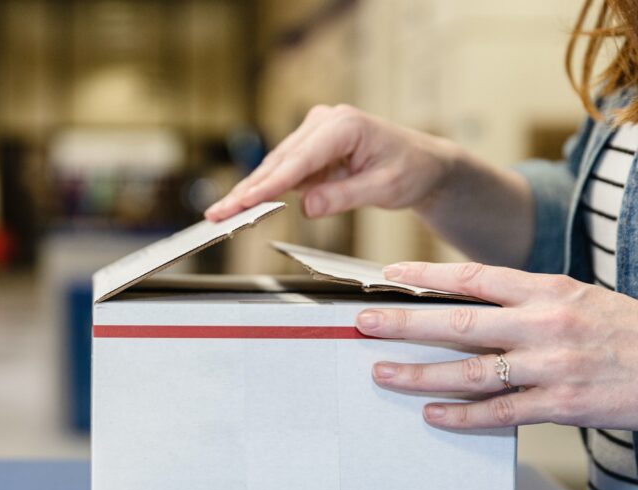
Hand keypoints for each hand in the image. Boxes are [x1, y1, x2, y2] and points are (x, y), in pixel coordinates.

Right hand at [205, 104, 457, 221]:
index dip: (268, 185)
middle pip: (278, 163)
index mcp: (343, 125)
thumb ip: (344, 197)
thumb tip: (307, 207)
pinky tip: (241, 205)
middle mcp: (324, 123)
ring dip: (249, 192)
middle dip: (247, 191)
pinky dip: (264, 190)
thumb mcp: (384, 188)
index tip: (243, 202)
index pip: (298, 161)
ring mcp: (314, 134)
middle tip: (218, 213)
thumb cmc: (411, 170)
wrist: (423, 164)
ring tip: (221, 213)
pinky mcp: (310, 149)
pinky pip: (283, 172)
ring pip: (275, 167)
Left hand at [356, 261, 637, 429]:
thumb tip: (467, 302)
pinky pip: (498, 412)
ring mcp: (551, 367)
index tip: (389, 275)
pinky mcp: (560, 404)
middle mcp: (545, 325)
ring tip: (383, 373)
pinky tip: (431, 413)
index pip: (474, 278)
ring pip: (469, 372)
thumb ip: (527, 300)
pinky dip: (461, 415)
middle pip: (458, 323)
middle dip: (404, 323)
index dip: (427, 276)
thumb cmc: (625, 331)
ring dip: (420, 374)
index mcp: (549, 291)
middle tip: (364, 322)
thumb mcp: (579, 298)